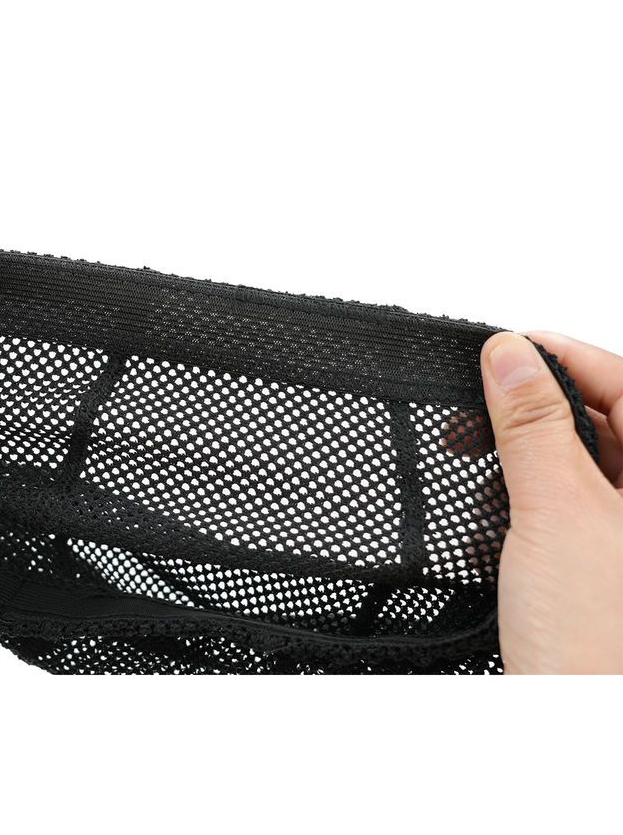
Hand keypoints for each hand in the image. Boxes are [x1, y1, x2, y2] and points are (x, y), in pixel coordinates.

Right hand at [481, 331, 622, 673]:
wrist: (574, 734)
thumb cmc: (600, 650)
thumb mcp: (558, 514)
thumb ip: (533, 426)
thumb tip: (510, 357)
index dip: (563, 357)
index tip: (503, 351)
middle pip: (598, 420)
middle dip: (531, 413)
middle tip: (477, 415)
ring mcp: (619, 534)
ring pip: (572, 461)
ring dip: (519, 463)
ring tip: (485, 479)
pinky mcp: (594, 560)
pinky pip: (557, 503)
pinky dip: (519, 503)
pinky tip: (498, 525)